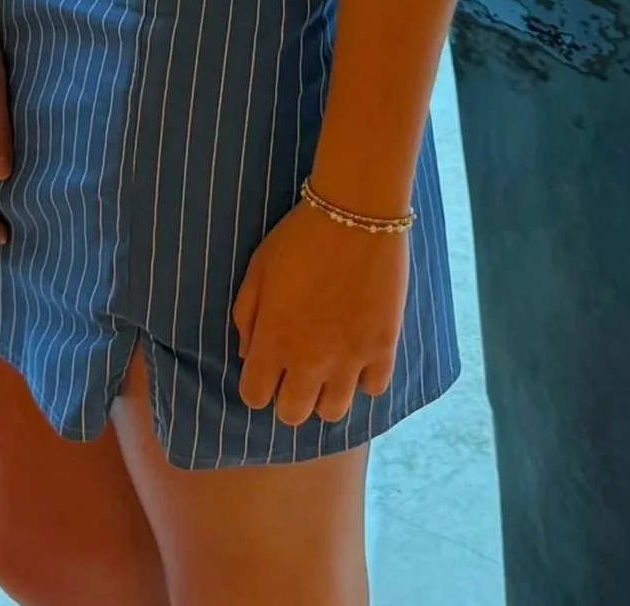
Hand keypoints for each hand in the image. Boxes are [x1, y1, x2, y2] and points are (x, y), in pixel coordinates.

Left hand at [231, 194, 408, 427]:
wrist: (356, 214)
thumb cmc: (300, 237)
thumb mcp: (257, 269)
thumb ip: (246, 316)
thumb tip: (249, 354)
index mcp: (274, 339)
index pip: (254, 397)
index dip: (257, 386)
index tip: (266, 369)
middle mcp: (309, 360)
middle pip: (292, 414)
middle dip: (289, 397)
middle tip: (296, 370)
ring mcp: (349, 359)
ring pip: (333, 413)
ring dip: (326, 393)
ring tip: (328, 366)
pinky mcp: (383, 348)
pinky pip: (373, 390)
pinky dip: (364, 378)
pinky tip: (358, 356)